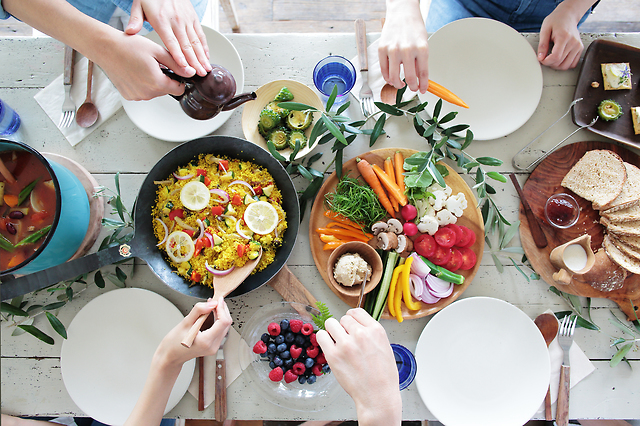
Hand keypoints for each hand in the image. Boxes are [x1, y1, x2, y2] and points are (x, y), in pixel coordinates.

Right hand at [96, 30, 191, 100]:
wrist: (106, 48)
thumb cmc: (129, 46)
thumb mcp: (158, 51)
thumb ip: (177, 64)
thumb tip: (191, 72)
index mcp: (157, 82)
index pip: (179, 90)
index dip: (179, 80)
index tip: (175, 72)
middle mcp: (147, 93)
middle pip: (166, 91)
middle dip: (165, 79)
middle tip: (155, 65)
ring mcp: (137, 96)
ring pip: (154, 92)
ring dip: (153, 82)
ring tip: (143, 67)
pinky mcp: (129, 96)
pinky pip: (143, 93)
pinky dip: (142, 85)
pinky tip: (135, 72)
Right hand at [124, 299, 231, 425]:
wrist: (164, 361)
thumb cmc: (170, 346)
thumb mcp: (184, 325)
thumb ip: (198, 312)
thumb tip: (210, 303)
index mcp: (209, 341)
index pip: (224, 320)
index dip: (222, 307)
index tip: (216, 298)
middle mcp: (214, 345)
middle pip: (225, 323)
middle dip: (221, 310)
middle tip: (212, 300)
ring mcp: (213, 347)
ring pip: (222, 326)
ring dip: (217, 315)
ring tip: (206, 307)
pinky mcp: (210, 346)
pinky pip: (217, 330)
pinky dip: (213, 321)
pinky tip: (205, 315)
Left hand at [125, 0, 211, 76]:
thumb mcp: (139, 5)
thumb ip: (135, 19)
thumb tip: (130, 32)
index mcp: (162, 21)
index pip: (171, 42)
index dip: (178, 55)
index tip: (183, 67)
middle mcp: (176, 21)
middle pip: (186, 45)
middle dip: (194, 61)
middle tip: (199, 74)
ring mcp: (186, 20)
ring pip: (196, 42)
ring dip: (202, 57)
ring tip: (206, 69)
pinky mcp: (193, 18)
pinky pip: (200, 34)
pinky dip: (204, 47)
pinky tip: (207, 57)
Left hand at [316, 308, 401, 425]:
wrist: (378, 396)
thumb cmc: (383, 377)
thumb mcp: (385, 347)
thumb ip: (371, 334)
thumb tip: (358, 326)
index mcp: (376, 330)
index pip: (356, 312)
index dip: (352, 318)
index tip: (349, 324)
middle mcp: (361, 334)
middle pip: (343, 318)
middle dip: (343, 328)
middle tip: (346, 340)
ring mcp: (346, 344)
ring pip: (330, 323)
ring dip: (332, 332)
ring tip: (337, 343)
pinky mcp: (333, 355)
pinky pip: (321, 336)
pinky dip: (323, 339)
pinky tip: (329, 347)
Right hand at [378, 0, 428, 92]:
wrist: (402, 12)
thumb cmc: (414, 27)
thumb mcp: (423, 43)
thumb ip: (420, 61)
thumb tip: (418, 79)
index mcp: (421, 48)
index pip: (423, 74)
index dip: (423, 85)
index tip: (422, 90)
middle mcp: (407, 50)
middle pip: (409, 78)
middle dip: (411, 87)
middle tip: (412, 88)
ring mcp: (393, 49)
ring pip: (394, 77)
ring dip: (397, 84)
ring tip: (400, 84)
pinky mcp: (382, 48)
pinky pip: (383, 69)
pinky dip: (387, 77)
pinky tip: (390, 78)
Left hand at [537, 2, 583, 69]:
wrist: (567, 15)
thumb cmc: (556, 20)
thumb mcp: (545, 30)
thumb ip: (542, 44)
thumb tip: (540, 57)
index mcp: (564, 37)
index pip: (556, 56)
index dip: (546, 61)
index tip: (542, 59)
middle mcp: (573, 42)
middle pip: (561, 62)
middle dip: (550, 63)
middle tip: (545, 58)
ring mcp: (578, 46)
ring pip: (567, 65)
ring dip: (557, 66)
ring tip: (551, 58)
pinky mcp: (580, 48)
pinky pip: (573, 63)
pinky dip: (565, 64)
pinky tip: (559, 59)